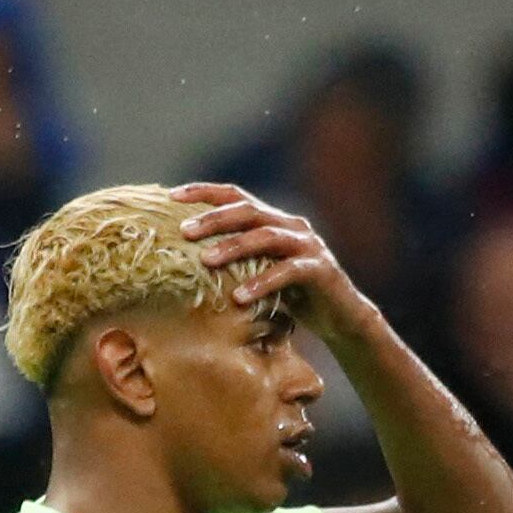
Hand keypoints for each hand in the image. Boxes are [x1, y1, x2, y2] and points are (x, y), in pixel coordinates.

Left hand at [172, 183, 374, 343]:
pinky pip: (287, 272)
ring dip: (233, 247)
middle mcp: (291, 225)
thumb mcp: (259, 274)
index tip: (170, 197)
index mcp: (274, 220)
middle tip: (184, 232)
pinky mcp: (319, 270)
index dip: (204, 192)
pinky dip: (261, 283)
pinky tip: (239, 297)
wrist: (342, 319)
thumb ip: (235, 263)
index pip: (236, 196)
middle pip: (247, 211)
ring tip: (206, 261)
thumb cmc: (293, 299)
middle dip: (213, 219)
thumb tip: (184, 264)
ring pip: (265, 236)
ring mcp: (307, 245)